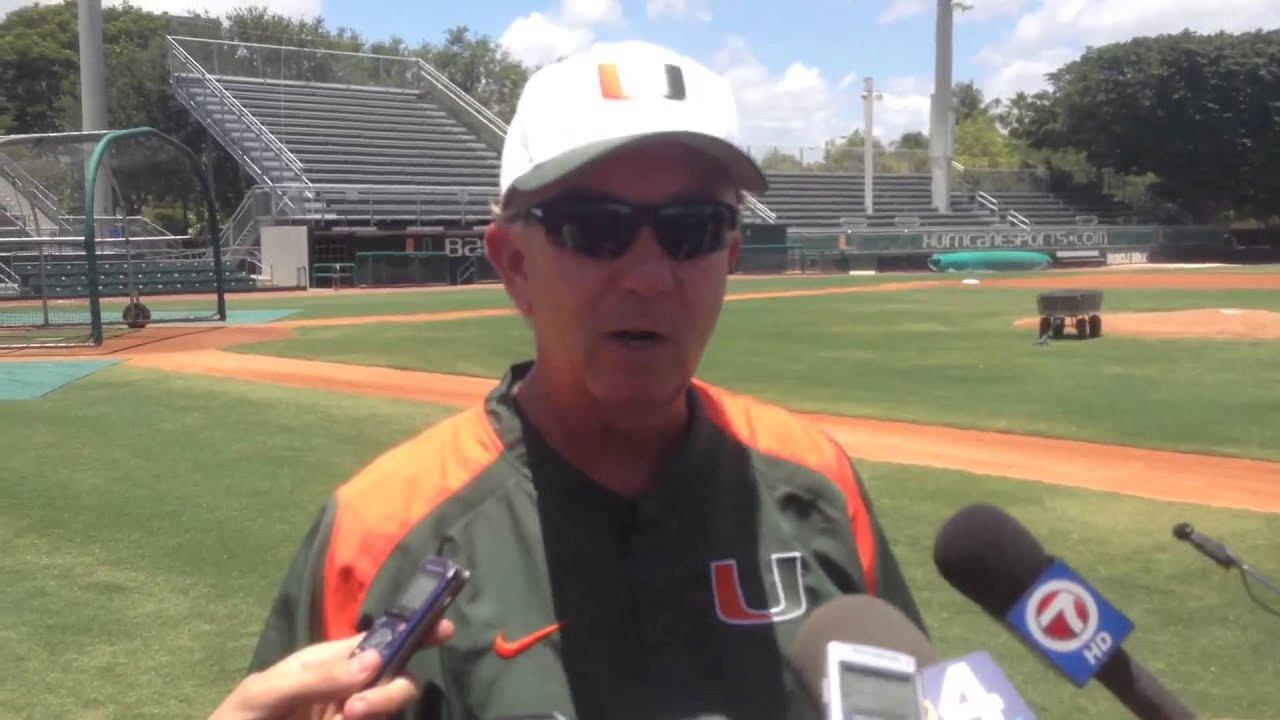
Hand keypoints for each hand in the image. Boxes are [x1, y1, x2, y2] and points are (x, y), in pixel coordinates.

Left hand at [209, 620, 453, 719]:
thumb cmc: (239, 717)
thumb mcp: (268, 692)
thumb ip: (318, 677)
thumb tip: (374, 661)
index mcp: (331, 660)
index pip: (381, 639)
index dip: (414, 629)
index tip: (443, 627)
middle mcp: (349, 687)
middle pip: (397, 677)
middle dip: (394, 689)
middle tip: (359, 709)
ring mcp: (351, 716)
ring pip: (389, 707)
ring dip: (380, 708)